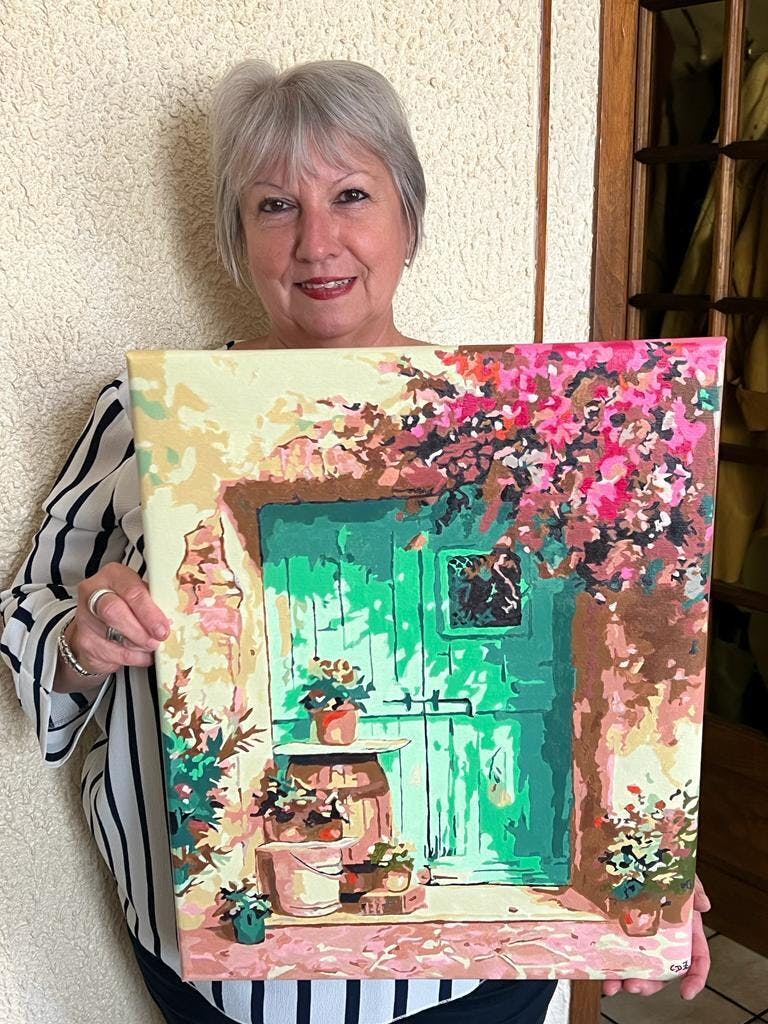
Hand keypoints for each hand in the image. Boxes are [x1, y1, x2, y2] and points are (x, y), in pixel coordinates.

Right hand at [61, 564, 169, 681]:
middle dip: (141, 629)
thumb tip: (172, 619)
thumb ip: (154, 602)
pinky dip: (134, 657)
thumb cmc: (125, 605)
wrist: (98, 625)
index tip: (163, 626)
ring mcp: (85, 618)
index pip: (131, 590)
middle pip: (114, 611)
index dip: (149, 611)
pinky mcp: (85, 641)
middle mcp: (94, 593)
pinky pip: (113, 654)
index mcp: (113, 575)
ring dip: (140, 645)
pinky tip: (141, 654)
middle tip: (158, 638)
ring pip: (114, 635)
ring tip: (151, 645)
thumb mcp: (141, 595)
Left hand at [602, 876, 710, 999]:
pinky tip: (598, 969)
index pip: (696, 958)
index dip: (695, 977)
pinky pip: (614, 951)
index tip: (686, 992)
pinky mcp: (618, 930)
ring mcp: (639, 936)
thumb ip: (695, 889)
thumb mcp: (681, 875)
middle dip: (650, 985)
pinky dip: (607, 964)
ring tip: (614, 984)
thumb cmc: (663, 869)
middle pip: (662, 971)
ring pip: (637, 967)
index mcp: (684, 929)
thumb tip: (704, 905)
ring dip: (626, 979)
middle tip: (635, 986)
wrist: (633, 853)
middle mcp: (662, 938)